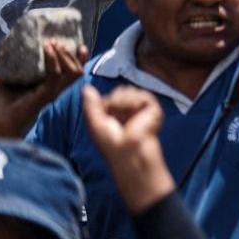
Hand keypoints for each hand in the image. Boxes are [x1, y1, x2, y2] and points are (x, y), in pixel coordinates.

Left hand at [0, 40, 85, 138]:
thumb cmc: (2, 106)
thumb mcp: (7, 81)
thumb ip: (12, 70)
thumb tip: (7, 55)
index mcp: (49, 85)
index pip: (71, 70)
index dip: (77, 57)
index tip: (76, 43)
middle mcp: (55, 88)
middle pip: (77, 70)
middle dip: (71, 53)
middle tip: (57, 41)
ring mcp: (52, 92)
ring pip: (73, 71)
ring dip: (65, 55)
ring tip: (53, 44)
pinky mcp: (46, 94)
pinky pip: (56, 75)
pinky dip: (53, 60)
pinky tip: (47, 50)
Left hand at [82, 86, 173, 214]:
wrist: (128, 151)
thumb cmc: (111, 143)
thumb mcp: (95, 123)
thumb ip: (91, 105)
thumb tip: (85, 87)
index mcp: (118, 115)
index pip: (110, 96)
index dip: (105, 102)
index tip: (104, 116)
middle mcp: (130, 111)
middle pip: (120, 90)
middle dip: (113, 100)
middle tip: (114, 116)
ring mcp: (142, 110)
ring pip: (129, 90)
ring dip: (121, 101)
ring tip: (123, 116)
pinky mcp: (153, 109)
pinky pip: (141, 94)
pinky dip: (132, 102)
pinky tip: (133, 112)